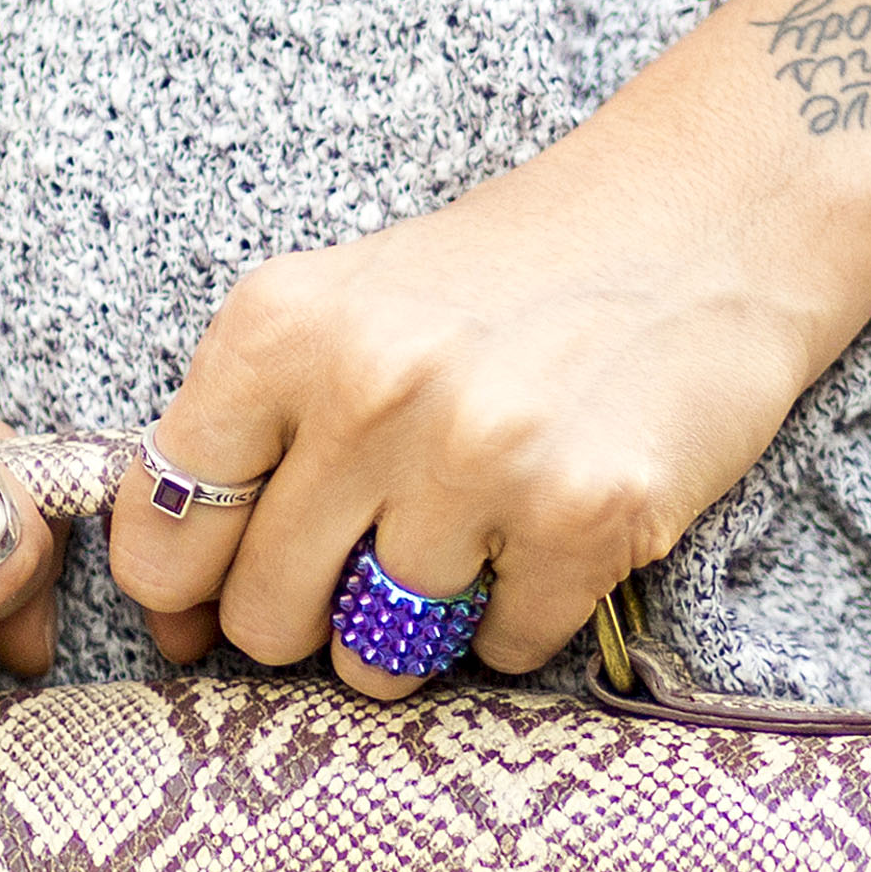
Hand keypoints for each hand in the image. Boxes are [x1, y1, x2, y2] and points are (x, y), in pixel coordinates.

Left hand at [109, 0, 870, 697]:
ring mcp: (482, 459)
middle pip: (267, 617)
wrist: (707, 217)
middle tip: (369, 559)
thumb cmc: (506, 280)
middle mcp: (369, 390)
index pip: (164, 532)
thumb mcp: (345, 313)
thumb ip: (245, 442)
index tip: (212, 600)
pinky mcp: (591, 517)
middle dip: (307, 615)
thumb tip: (175, 615)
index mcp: (278, 327)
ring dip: (418, 627)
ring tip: (471, 533)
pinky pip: (503, 652)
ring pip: (381, 654)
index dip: (184, 590)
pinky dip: (520, 620)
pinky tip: (547, 534)